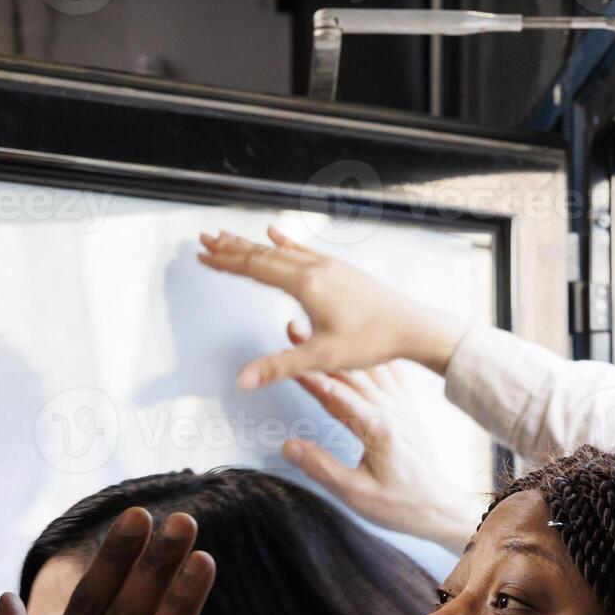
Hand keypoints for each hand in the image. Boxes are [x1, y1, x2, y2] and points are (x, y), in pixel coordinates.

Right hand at [196, 228, 468, 388]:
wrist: (411, 326)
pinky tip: (278, 235)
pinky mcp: (340, 270)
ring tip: (232, 237)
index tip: (202, 255)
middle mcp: (314, 268)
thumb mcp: (321, 358)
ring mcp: (328, 266)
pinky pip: (304, 250)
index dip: (226, 263)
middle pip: (263, 253)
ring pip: (282, 249)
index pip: (255, 269)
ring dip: (253, 243)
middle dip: (231, 247)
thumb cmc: (372, 340)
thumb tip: (243, 380)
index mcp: (305, 284)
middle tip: (205, 239)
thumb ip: (279, 366)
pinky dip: (285, 242)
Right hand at [284, 351, 483, 552]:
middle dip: (318, 351)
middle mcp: (391, 410)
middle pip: (348, 374)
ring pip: (367, 369)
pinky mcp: (408, 410)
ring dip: (340, 349)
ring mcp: (402, 407)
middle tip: (294, 331)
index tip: (284, 357)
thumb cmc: (401, 505)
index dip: (307, 375)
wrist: (439, 508)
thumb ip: (322, 468)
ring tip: (319, 330)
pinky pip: (390, 374)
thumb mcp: (356, 495)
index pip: (334, 395)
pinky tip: (362, 345)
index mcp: (377, 429)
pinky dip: (372, 357)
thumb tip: (289, 446)